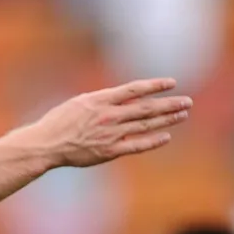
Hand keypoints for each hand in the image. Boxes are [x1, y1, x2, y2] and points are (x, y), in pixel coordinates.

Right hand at [7, 78, 190, 169]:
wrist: (46, 144)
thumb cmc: (59, 122)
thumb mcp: (80, 102)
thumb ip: (103, 100)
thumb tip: (123, 98)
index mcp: (101, 99)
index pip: (135, 89)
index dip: (155, 85)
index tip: (172, 83)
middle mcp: (109, 115)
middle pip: (147, 107)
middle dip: (169, 104)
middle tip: (188, 102)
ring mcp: (111, 134)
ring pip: (145, 125)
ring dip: (167, 120)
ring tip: (183, 115)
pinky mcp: (109, 151)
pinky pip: (136, 145)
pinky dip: (153, 140)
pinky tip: (166, 136)